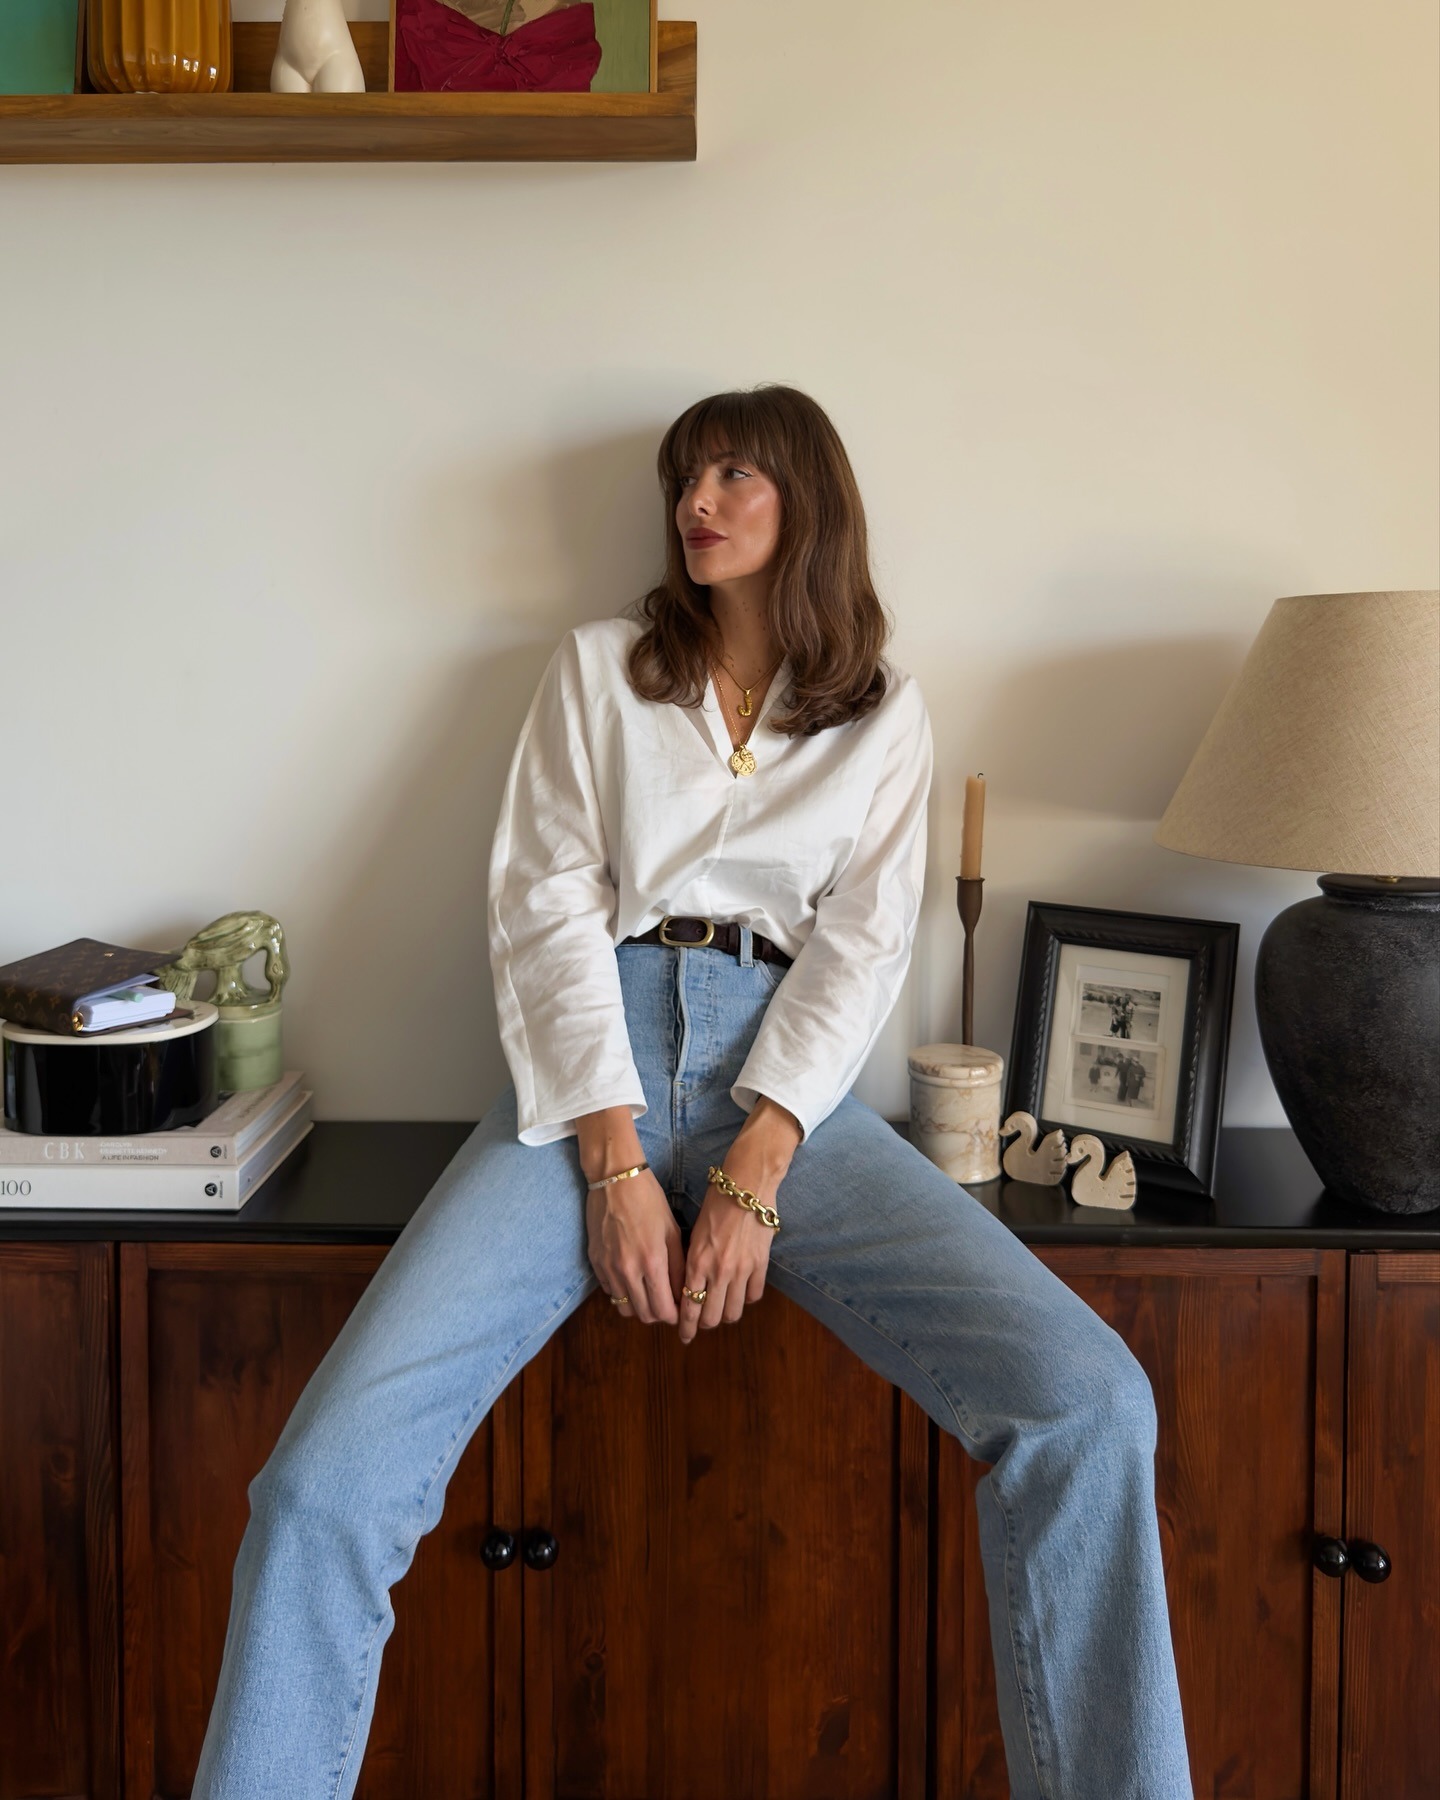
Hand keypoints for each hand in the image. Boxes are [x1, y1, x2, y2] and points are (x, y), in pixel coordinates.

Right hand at [585, 1165, 684, 1325]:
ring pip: (625, 1309)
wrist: (615, 1180)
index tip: (680, 1307)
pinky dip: (623, 1293)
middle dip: (659, 1314)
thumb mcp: (672, 1231)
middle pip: (644, 1315)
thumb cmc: (649, 1201)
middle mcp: (627, 1271)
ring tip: (649, 1292)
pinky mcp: (595, 1263)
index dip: (675, 1315)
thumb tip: (683, 1294)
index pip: (664, 1310)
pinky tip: (631, 1277)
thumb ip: (678, 1266)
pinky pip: (610, 1292)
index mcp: (652, 1262)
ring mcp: (608, 1268)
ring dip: (640, 1306)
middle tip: (667, 1302)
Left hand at [677, 1160, 779, 1345]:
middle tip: (702, 1324)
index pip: (690, 1306)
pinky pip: (754, 1296)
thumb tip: (689, 1287)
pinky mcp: (761, 1265)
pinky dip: (746, 1298)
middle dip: (705, 1325)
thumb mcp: (694, 1233)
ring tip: (722, 1309)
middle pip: (712, 1317)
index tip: (685, 1335)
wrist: (746, 1185)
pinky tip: (741, 1292)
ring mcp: (742, 1270)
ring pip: (733, 1312)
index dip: (686, 1326)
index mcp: (697, 1262)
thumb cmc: (715, 1203)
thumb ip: (692, 1262)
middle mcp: (718, 1271)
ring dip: (726, 1315)